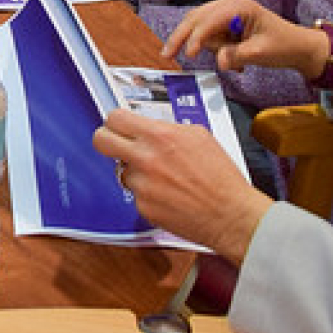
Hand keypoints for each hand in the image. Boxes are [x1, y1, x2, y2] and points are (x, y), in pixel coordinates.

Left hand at [91, 109, 271, 263]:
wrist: (231, 215)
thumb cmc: (221, 178)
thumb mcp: (199, 137)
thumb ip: (168, 129)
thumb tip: (149, 126)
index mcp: (160, 136)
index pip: (116, 118)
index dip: (115, 121)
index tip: (119, 125)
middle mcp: (146, 158)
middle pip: (101, 140)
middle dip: (106, 140)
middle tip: (118, 145)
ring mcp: (141, 184)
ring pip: (122, 171)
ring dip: (136, 172)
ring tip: (164, 179)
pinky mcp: (142, 206)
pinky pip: (135, 193)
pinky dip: (148, 194)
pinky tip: (169, 195)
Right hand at [161, 0, 330, 77]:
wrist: (298, 46)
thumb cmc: (283, 45)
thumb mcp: (260, 53)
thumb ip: (237, 56)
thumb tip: (220, 61)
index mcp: (238, 5)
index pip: (207, 21)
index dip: (194, 39)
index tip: (187, 55)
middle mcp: (229, 2)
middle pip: (195, 18)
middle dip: (182, 37)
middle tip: (166, 54)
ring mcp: (226, 9)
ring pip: (200, 27)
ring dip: (209, 47)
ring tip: (235, 62)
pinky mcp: (226, 19)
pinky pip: (209, 33)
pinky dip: (215, 47)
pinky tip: (233, 58)